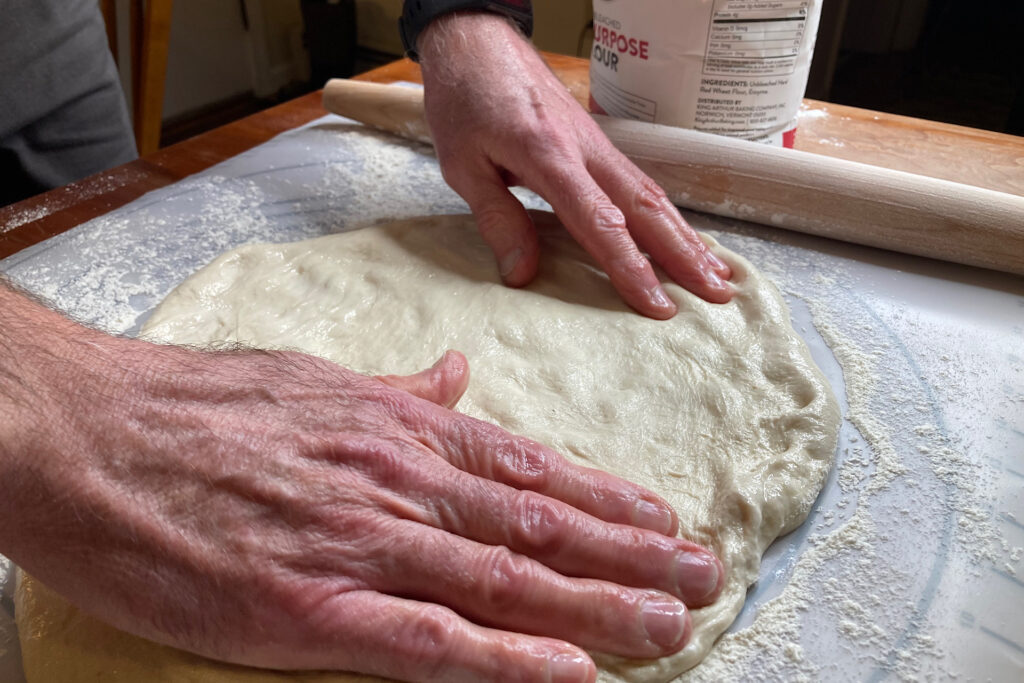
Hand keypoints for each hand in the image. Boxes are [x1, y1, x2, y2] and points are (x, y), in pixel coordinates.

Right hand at [0, 289, 723, 681]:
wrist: (87, 433)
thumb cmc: (194, 406)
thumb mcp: (311, 379)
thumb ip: (396, 388)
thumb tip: (458, 375)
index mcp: (395, 430)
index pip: (526, 466)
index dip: (603, 496)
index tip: (662, 519)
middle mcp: (396, 481)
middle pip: (536, 523)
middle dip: (628, 554)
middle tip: (702, 576)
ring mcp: (359, 542)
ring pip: (503, 577)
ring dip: (595, 605)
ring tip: (669, 622)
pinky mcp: (309, 608)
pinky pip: (427, 637)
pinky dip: (503, 657)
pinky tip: (566, 672)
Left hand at [417, 13, 732, 319]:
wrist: (476, 42)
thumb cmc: (465, 99)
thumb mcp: (463, 166)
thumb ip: (498, 220)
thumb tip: (523, 274)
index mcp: (549, 155)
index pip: (600, 221)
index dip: (630, 267)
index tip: (655, 303)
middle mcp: (585, 149)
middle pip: (646, 207)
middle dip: (683, 255)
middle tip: (716, 294)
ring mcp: (597, 144)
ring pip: (652, 194)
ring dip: (686, 236)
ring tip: (717, 274)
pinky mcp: (597, 143)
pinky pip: (639, 183)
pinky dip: (666, 215)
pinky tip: (680, 236)